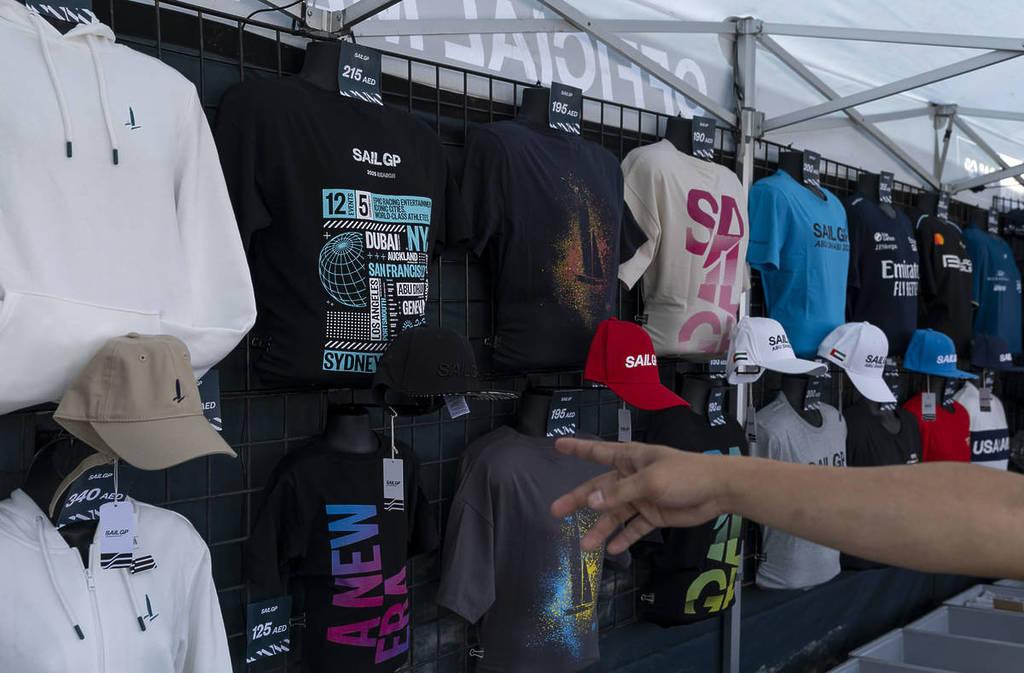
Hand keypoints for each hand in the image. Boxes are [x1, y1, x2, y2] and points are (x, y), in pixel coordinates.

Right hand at [550, 437, 728, 554]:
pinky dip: (624, 538)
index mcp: (630, 458)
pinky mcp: (653, 514)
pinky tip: (612, 549)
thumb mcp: (650, 481)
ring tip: (586, 545)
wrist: (718, 490)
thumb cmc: (685, 474)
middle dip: (578, 500)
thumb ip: (620, 492)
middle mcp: (631, 477)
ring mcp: (642, 497)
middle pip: (600, 489)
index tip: (558, 444)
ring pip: (615, 513)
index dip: (577, 448)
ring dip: (601, 528)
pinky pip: (634, 527)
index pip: (597, 452)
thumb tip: (591, 501)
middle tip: (556, 511)